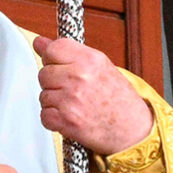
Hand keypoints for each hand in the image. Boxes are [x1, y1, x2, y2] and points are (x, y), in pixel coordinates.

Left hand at [35, 37, 153, 154]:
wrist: (133, 130)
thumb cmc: (119, 99)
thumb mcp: (98, 66)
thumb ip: (67, 52)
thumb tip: (39, 42)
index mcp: (90, 59)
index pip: (52, 49)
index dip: (53, 59)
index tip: (61, 66)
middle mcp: (79, 77)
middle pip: (44, 73)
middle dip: (54, 83)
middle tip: (74, 90)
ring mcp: (71, 100)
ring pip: (43, 95)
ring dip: (54, 102)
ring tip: (76, 104)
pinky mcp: (66, 121)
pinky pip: (44, 115)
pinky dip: (54, 119)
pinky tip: (70, 117)